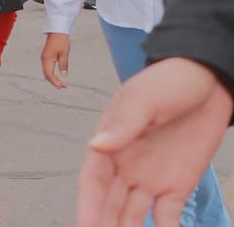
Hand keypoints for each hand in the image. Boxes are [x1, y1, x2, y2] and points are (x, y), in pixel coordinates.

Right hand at [41, 32, 70, 88]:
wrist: (57, 31)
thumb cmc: (61, 41)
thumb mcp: (64, 53)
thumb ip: (63, 65)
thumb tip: (64, 75)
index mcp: (47, 59)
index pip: (49, 74)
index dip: (55, 82)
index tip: (62, 86)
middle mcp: (44, 59)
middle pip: (46, 75)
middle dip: (54, 82)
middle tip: (64, 86)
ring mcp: (44, 58)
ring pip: (46, 72)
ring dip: (53, 78)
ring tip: (62, 83)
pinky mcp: (46, 56)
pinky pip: (47, 68)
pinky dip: (52, 73)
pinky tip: (58, 75)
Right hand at [78, 58, 232, 226]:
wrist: (207, 82)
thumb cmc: (168, 83)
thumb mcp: (143, 99)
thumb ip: (123, 125)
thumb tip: (94, 145)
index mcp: (110, 143)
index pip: (93, 179)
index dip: (88, 203)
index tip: (86, 225)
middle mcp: (125, 165)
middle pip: (109, 202)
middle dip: (103, 223)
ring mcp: (150, 178)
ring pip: (131, 214)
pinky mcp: (176, 185)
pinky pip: (167, 216)